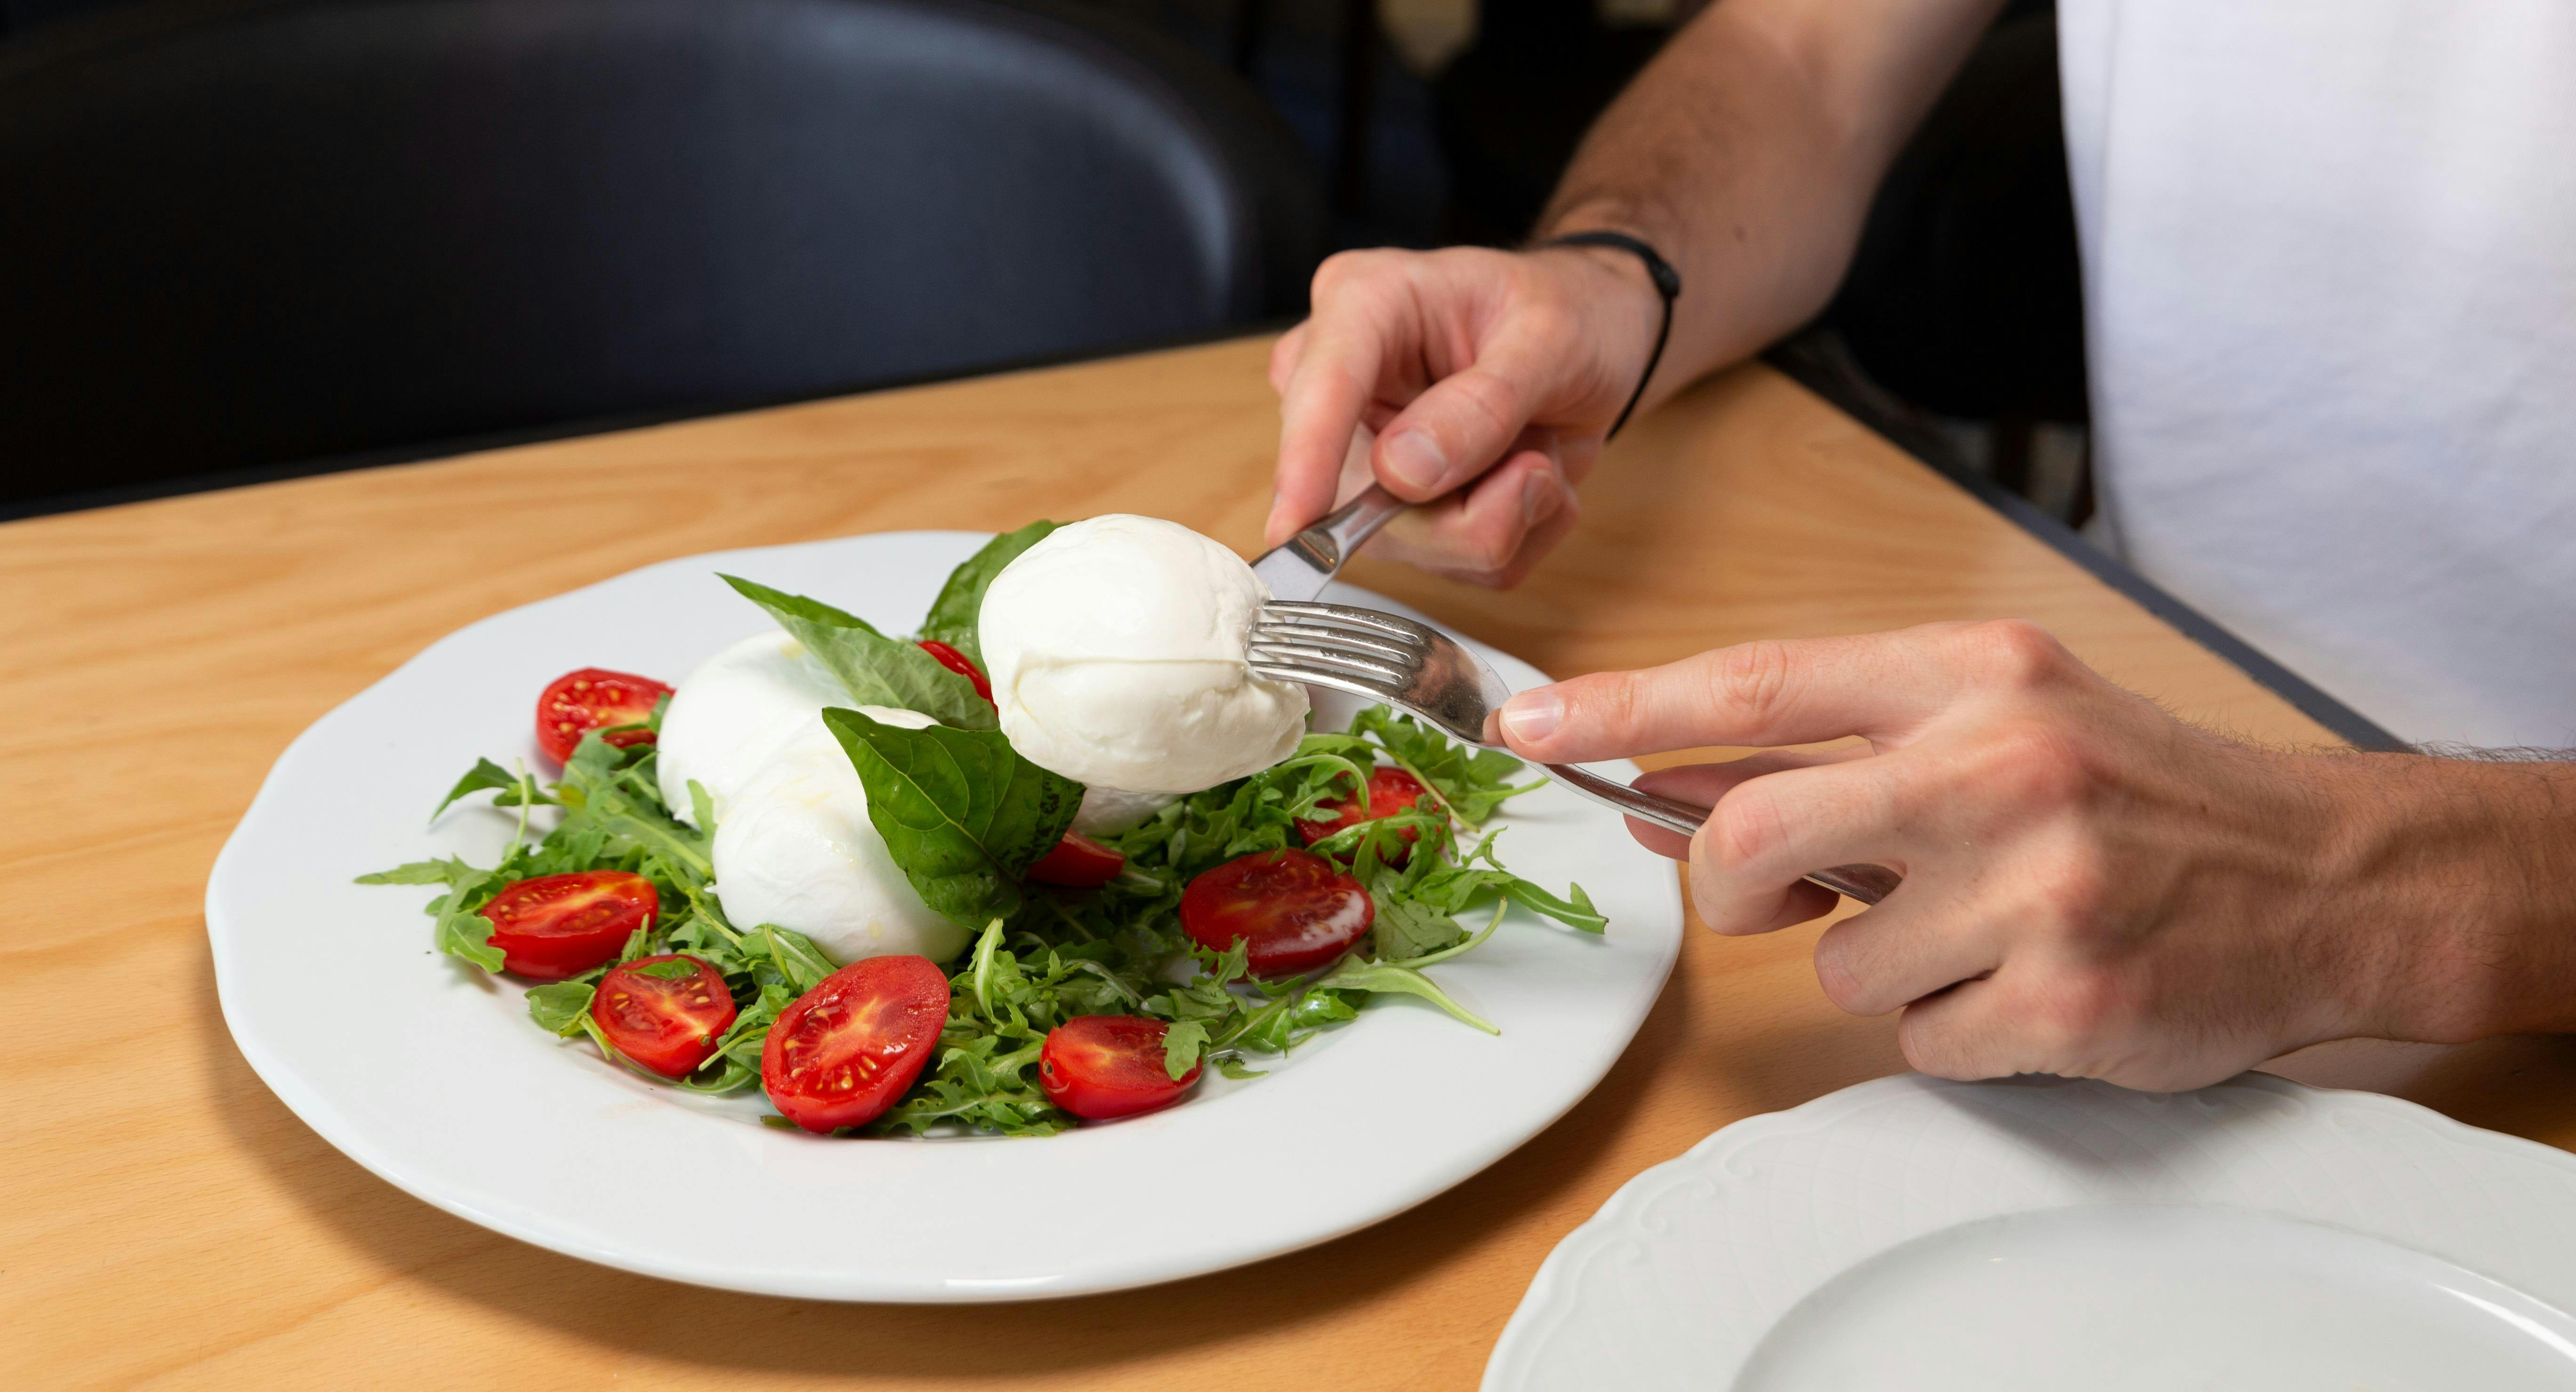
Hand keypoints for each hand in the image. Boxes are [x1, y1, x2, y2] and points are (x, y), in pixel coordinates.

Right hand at [1265, 244, 1661, 586]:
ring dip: (1503, 517)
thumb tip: (1401, 473)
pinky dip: (1515, 534)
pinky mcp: (1403, 512)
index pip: (1319, 390)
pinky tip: (1528, 476)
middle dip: (1465, 509)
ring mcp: (1368, 457)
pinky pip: (1457, 566)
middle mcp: (1347, 387)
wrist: (1601, 336)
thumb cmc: (1570, 311)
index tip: (1292, 526)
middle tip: (1538, 464)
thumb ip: (1485, 403)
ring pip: (1412, 544)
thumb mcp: (1551, 339)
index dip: (1304, 461)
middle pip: (1358, 496)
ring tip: (1537, 452)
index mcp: (1363, 305)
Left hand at [1494, 620, 2559, 1090]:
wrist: (2324, 877)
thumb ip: (1837, 746)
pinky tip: (2029, 981)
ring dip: (1883, 962)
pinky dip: (1954, 1026)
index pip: (1751, 681)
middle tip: (1773, 895)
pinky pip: (1918, 1039)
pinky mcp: (2066, 995)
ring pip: (1834, 960)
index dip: (1621, 707)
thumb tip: (1668, 783)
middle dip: (1728, 884)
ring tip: (1978, 927)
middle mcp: (1997, 764)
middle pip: (1749, 833)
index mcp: (1970, 675)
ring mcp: (2034, 885)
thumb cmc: (2139, 792)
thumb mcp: (1997, 717)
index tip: (1529, 727)